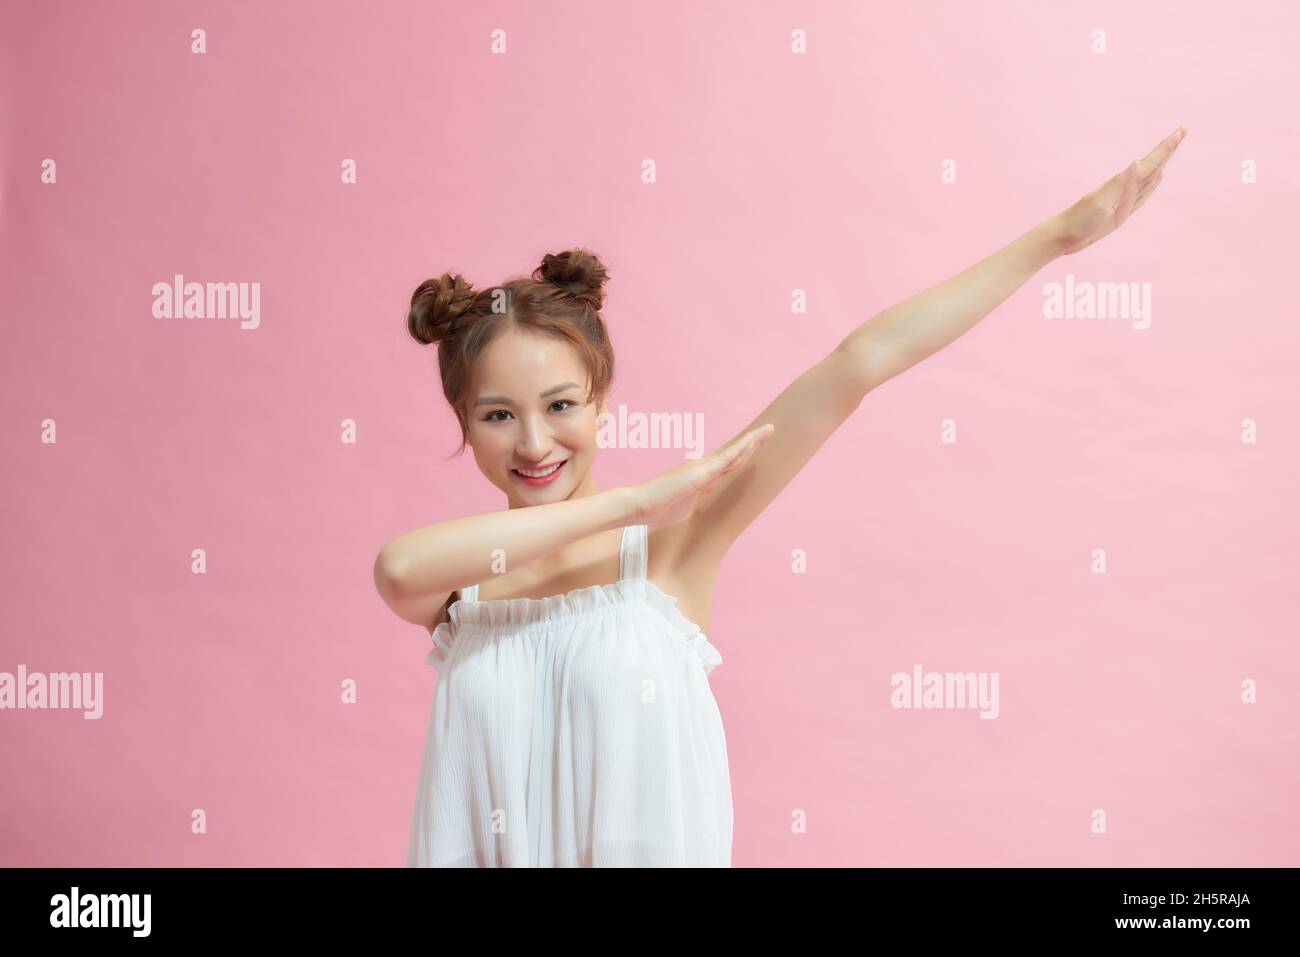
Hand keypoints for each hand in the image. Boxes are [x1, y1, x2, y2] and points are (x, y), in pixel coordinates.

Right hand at [624, 423, 774, 527]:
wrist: (639, 505)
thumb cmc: (657, 508)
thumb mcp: (684, 504)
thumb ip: (697, 494)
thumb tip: (706, 490)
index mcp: (700, 474)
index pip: (727, 463)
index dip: (743, 452)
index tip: (756, 445)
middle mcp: (702, 466)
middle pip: (734, 453)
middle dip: (753, 442)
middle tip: (769, 429)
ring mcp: (701, 468)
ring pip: (734, 453)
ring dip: (752, 441)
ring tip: (768, 429)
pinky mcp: (700, 473)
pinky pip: (725, 459)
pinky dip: (740, 448)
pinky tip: (752, 439)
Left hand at [1053, 126, 1186, 255]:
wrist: (1062, 236)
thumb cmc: (1079, 220)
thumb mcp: (1101, 203)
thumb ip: (1120, 184)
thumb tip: (1137, 163)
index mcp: (1123, 183)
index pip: (1150, 161)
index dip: (1166, 147)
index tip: (1180, 130)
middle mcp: (1125, 187)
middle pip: (1153, 164)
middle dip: (1168, 150)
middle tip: (1181, 131)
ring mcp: (1124, 199)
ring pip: (1150, 178)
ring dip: (1162, 163)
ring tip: (1172, 150)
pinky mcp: (1122, 211)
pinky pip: (1143, 194)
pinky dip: (1153, 184)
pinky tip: (1157, 177)